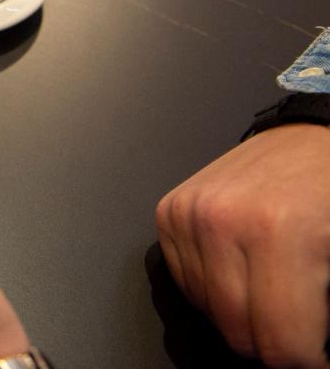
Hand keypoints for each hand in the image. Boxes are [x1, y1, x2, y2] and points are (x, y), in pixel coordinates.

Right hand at [156, 124, 329, 367]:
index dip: (304, 361)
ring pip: (206, 310)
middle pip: (237, 331)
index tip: (315, 358)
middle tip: (297, 330)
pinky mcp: (170, 211)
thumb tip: (313, 352)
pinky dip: (211, 288)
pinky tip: (241, 271)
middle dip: (272, 341)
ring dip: (239, 313)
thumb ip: (326, 309)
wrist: (312, 137)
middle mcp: (223, 220)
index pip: (281, 342)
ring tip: (272, 292)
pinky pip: (183, 281)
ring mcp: (190, 214)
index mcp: (278, 232)